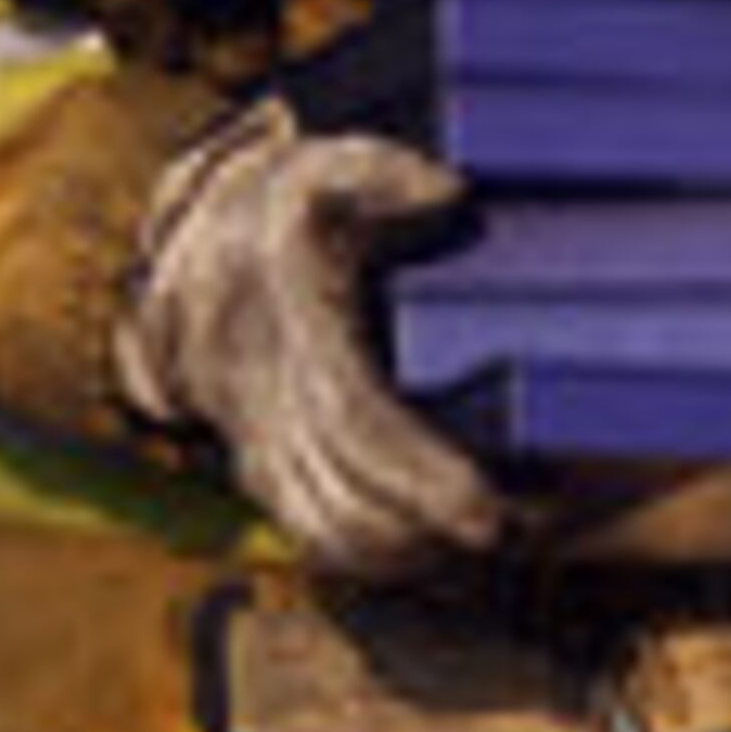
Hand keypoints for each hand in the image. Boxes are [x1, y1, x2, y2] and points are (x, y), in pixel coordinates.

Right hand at [112, 101, 510, 583]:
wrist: (200, 249)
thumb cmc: (288, 210)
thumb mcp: (333, 169)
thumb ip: (389, 174)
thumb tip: (449, 194)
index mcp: (295, 332)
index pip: (359, 430)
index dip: (425, 482)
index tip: (490, 514)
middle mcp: (268, 403)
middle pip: (348, 508)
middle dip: (436, 539)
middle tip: (530, 528)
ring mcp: (259, 446)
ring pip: (330, 538)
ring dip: (413, 559)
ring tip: (499, 541)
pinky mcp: (264, 472)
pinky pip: (316, 540)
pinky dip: (379, 562)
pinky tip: (441, 551)